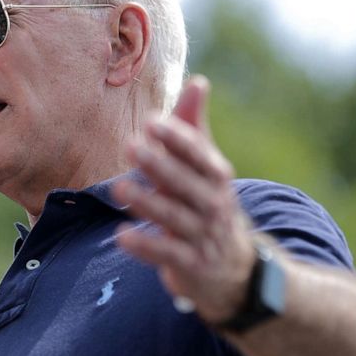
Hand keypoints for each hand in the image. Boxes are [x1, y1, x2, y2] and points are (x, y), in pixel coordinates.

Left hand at [113, 75, 255, 323]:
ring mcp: (202, 236)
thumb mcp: (208, 170)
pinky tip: (121, 236)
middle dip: (160, 164)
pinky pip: (166, 255)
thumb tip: (198, 82)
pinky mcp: (190, 266)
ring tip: (119, 187)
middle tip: (130, 146)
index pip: (198, 154)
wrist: (236, 272)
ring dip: (147, 202)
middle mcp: (213, 205)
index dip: (177, 138)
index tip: (152, 121)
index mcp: (216, 177)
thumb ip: (195, 130)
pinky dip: (144, 247)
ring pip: (174, 218)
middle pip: (185, 183)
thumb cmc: (210, 207)